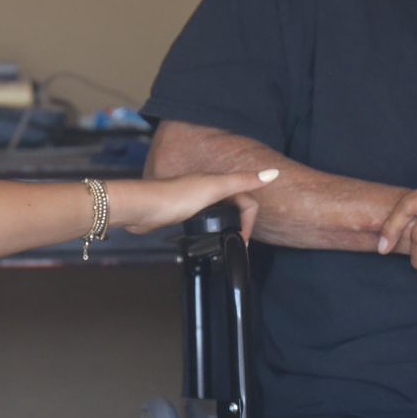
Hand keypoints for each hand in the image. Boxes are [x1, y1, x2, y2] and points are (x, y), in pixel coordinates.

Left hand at [112, 169, 277, 241]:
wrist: (144, 209)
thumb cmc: (175, 197)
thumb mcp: (215, 188)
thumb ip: (243, 181)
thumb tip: (273, 173)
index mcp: (217, 181)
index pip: (247, 200)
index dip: (249, 219)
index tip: (243, 238)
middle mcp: (208, 189)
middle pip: (236, 206)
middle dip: (242, 224)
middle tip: (239, 244)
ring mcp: (196, 202)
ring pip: (222, 213)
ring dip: (229, 227)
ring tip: (229, 243)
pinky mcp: (183, 214)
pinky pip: (206, 221)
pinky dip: (213, 229)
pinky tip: (208, 237)